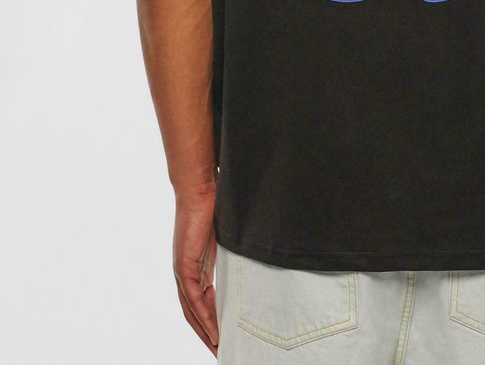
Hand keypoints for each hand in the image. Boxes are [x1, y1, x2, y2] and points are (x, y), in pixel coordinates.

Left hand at [173, 182, 219, 355]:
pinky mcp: (184, 265)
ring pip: (192, 310)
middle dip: (207, 332)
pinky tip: (213, 331)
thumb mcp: (226, 234)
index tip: (224, 335)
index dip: (211, 319)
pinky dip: (203, 317)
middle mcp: (186, 271)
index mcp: (196, 264)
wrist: (200, 186)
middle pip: (194, 311)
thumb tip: (250, 255)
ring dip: (204, 331)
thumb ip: (232, 249)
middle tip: (222, 350)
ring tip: (218, 348)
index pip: (202, 300)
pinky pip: (193, 298)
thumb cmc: (214, 203)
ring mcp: (183, 269)